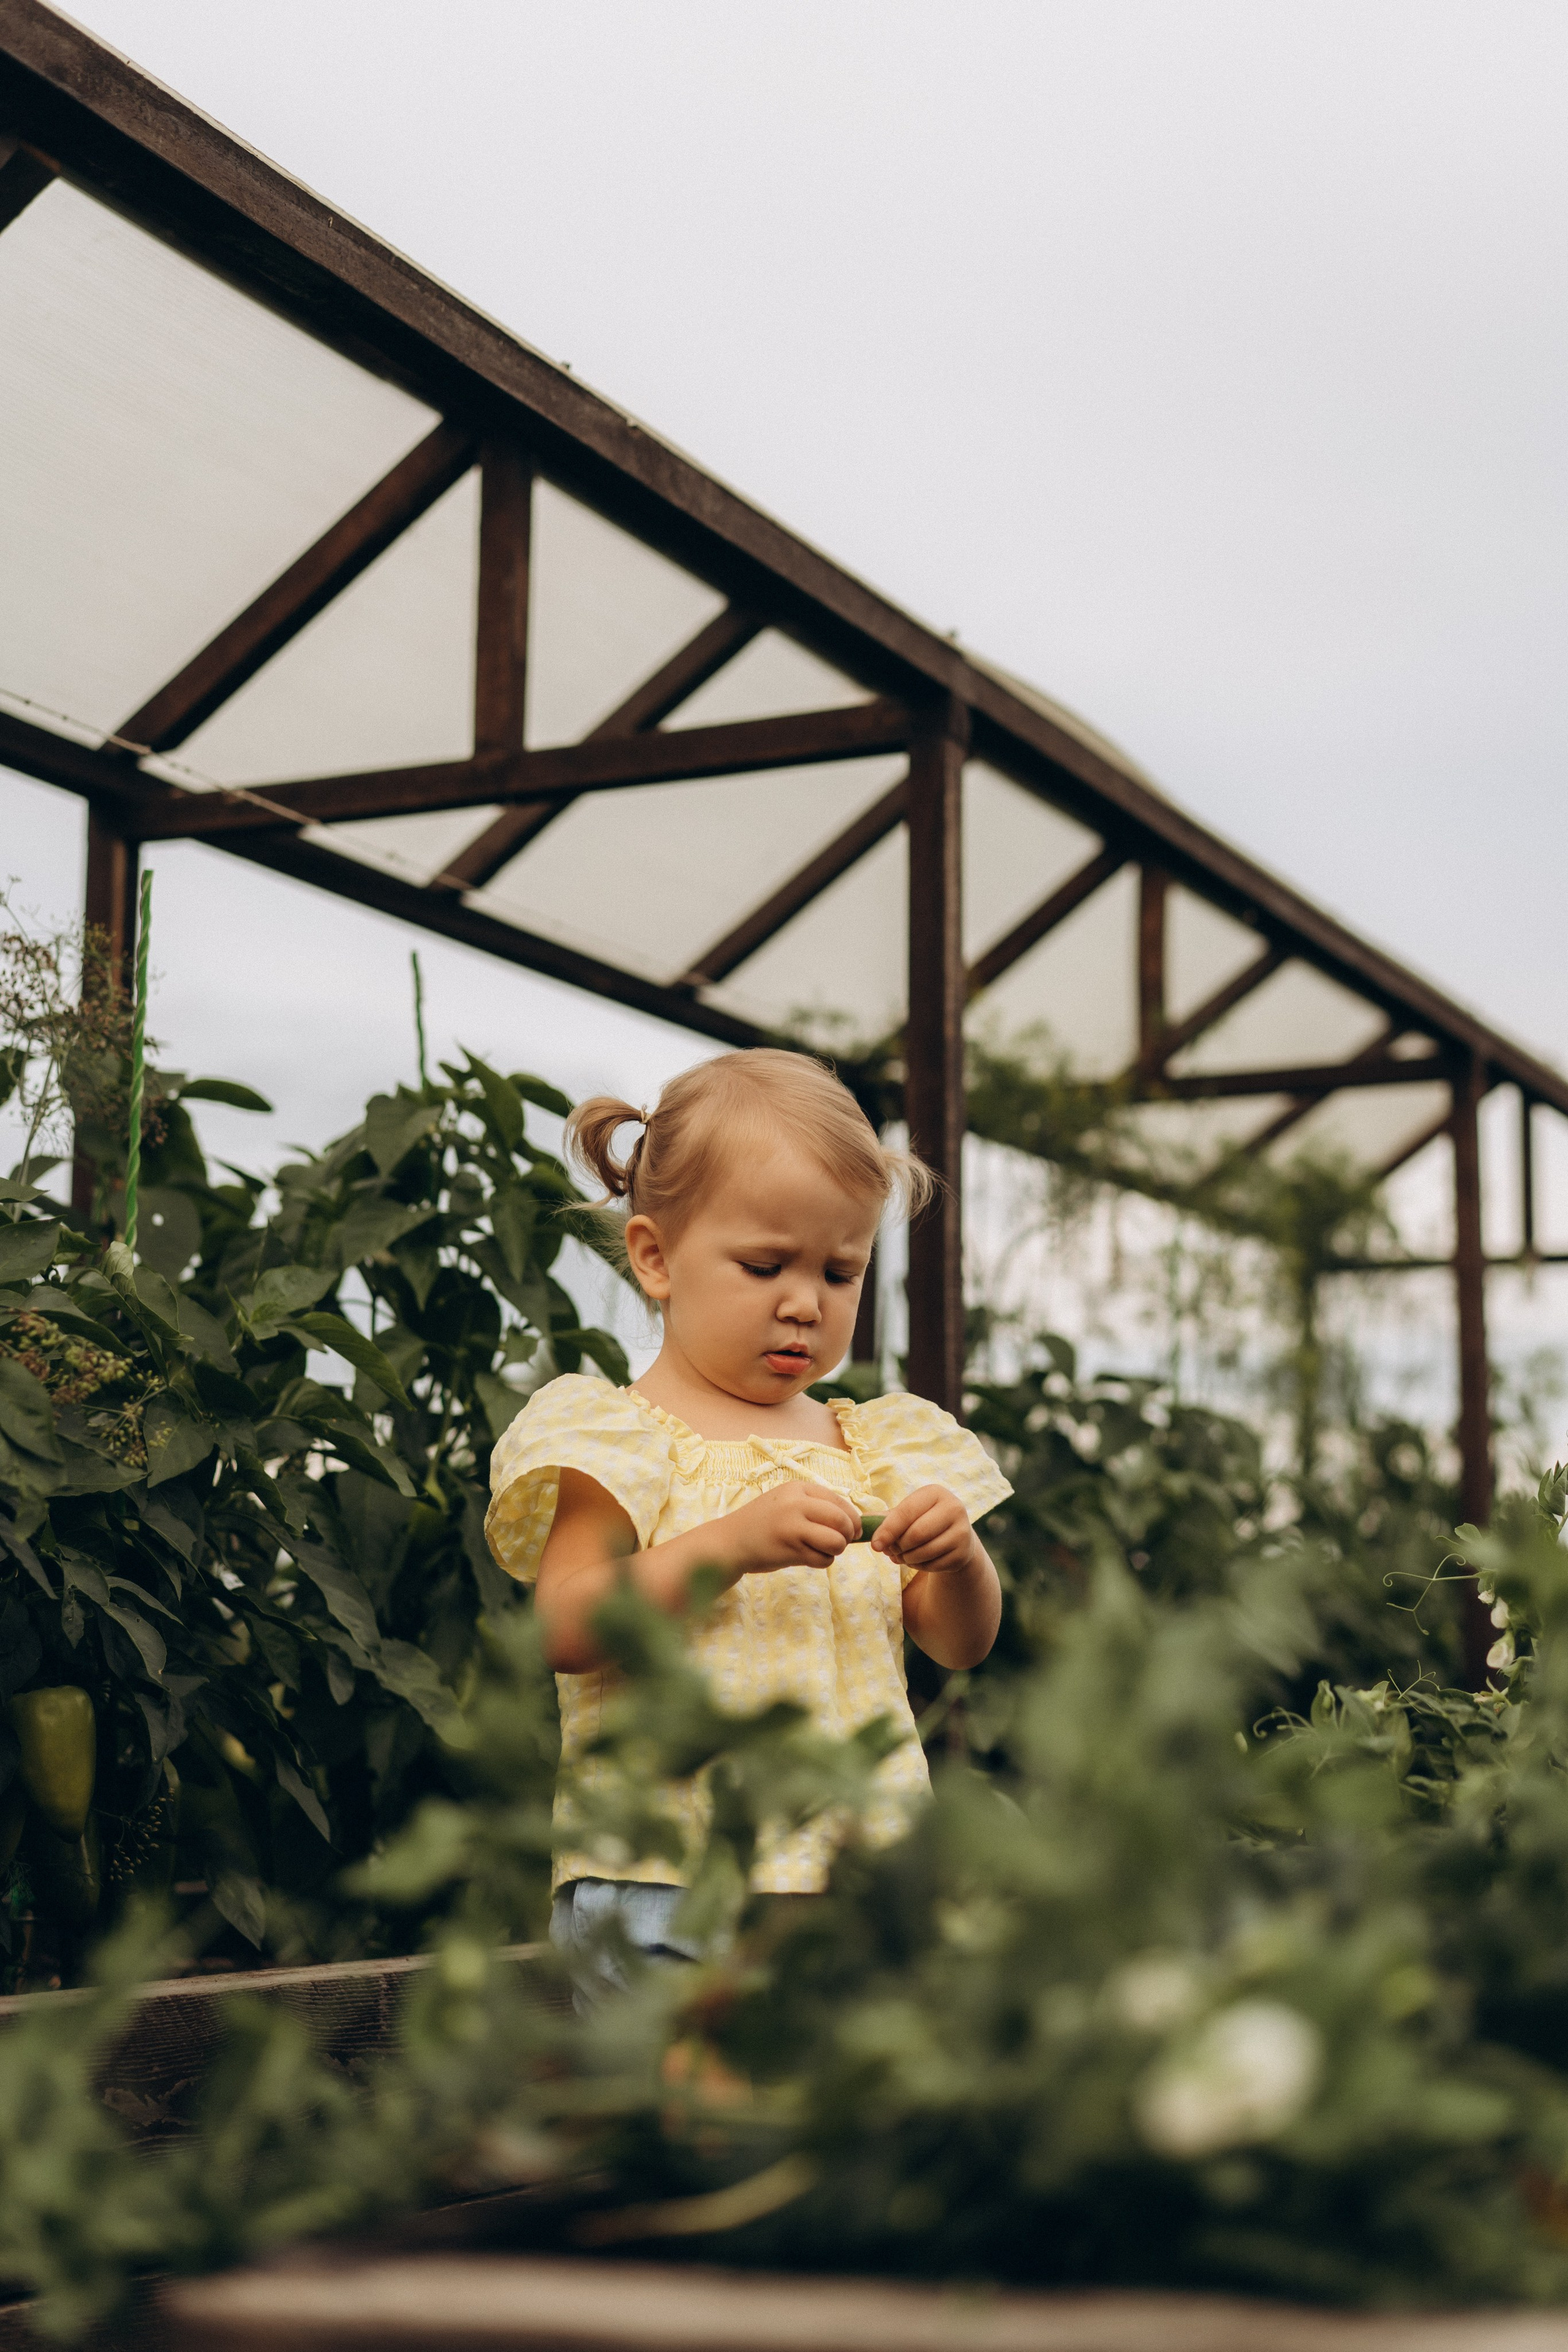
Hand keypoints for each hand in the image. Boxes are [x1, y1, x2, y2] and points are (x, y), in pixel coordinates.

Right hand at [725, 1479, 859, 1573]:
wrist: (730, 1541)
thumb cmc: (762, 1523)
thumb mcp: (787, 1502)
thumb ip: (815, 1506)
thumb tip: (854, 1522)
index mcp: (798, 1488)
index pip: (839, 1501)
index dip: (853, 1518)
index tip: (854, 1531)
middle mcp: (796, 1504)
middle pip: (842, 1519)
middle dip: (848, 1535)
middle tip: (840, 1542)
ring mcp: (792, 1526)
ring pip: (836, 1540)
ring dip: (836, 1550)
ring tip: (822, 1550)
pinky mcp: (790, 1549)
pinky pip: (822, 1559)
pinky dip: (822, 1561)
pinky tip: (809, 1558)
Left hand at [873, 1484, 974, 1575]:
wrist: (955, 1537)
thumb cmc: (923, 1521)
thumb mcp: (907, 1514)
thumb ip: (885, 1518)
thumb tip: (863, 1523)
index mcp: (936, 1493)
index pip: (906, 1512)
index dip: (888, 1530)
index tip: (875, 1545)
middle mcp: (954, 1508)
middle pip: (916, 1534)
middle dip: (899, 1546)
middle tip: (891, 1550)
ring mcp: (963, 1531)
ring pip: (925, 1552)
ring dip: (907, 1558)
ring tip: (901, 1555)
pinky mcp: (964, 1553)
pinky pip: (933, 1565)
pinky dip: (919, 1566)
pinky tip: (917, 1560)